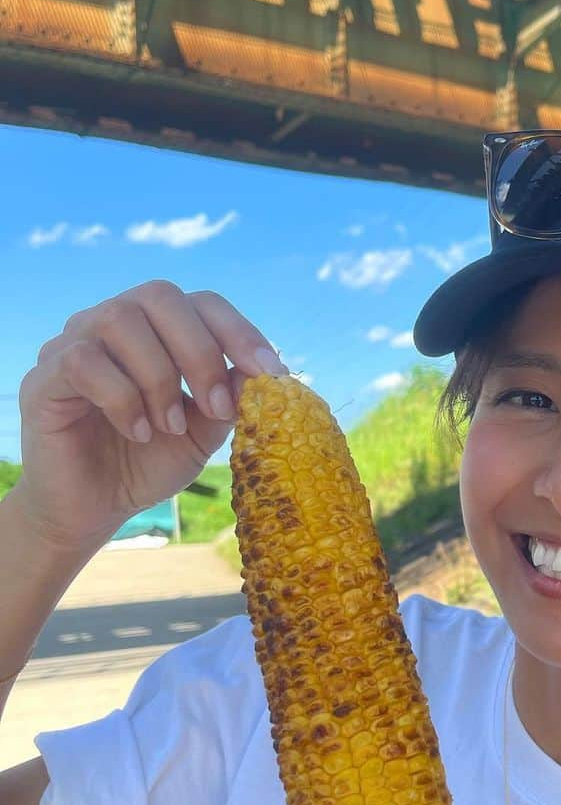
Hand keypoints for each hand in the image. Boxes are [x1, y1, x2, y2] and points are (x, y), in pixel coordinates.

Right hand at [13, 280, 287, 552]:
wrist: (94, 508)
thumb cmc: (148, 462)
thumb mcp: (203, 434)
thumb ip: (228, 401)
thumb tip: (257, 373)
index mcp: (158, 330)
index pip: (202, 303)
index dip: (240, 331)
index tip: (272, 373)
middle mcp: (114, 324)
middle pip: (161, 297)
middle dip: (200, 351)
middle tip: (216, 407)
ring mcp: (74, 344)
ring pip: (120, 321)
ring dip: (159, 377)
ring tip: (169, 427)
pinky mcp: (44, 378)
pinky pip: (83, 361)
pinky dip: (122, 398)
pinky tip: (138, 432)